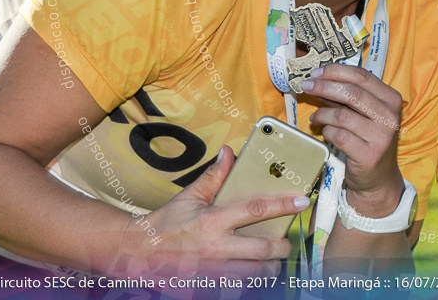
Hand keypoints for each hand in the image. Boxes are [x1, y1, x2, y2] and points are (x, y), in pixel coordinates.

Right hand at [117, 145, 307, 279]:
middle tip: (285, 245)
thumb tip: (229, 152)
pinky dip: (248, 285)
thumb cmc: (165, 223)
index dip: (283, 205)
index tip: (302, 201)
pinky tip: (249, 278)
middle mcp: (216, 248)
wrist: (135, 253)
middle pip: (263, 250)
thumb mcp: (189, 196)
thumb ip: (213, 177)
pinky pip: (237, 290)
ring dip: (268, 270)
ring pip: (255, 276)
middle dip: (281, 248)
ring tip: (271, 264)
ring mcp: (212, 272)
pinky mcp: (206, 289)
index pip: (257, 210)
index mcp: (213, 221)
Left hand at [301, 64, 405, 216]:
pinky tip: (325, 132)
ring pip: (342, 115)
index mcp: (391, 99)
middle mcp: (389, 115)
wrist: (378, 178)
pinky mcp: (368, 154)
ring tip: (316, 117)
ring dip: (322, 113)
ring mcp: (381, 136)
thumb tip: (319, 79)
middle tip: (306, 86)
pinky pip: (338, 135)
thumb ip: (347, 97)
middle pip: (351, 92)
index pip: (362, 76)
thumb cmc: (367, 139)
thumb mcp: (364, 114)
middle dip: (324, 86)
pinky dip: (327, 131)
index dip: (336, 71)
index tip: (316, 72)